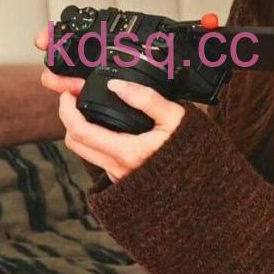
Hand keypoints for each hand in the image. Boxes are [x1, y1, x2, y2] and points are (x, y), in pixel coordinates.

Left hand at [34, 27, 183, 180]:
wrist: (205, 188)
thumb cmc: (195, 153)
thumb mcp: (176, 118)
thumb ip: (146, 99)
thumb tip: (117, 85)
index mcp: (127, 153)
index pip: (79, 132)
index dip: (67, 110)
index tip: (68, 94)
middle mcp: (118, 170)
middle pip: (75, 144)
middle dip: (69, 119)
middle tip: (76, 100)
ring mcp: (119, 179)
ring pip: (86, 153)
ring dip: (83, 132)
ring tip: (94, 112)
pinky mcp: (124, 184)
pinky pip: (101, 161)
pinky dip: (98, 144)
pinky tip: (112, 131)